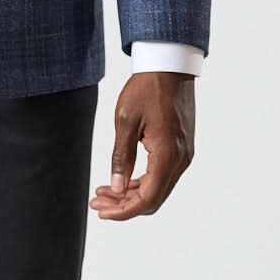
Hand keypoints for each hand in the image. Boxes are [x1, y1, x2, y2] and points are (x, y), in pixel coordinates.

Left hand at [89, 71, 194, 219]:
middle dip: (124, 205)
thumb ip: (121, 157)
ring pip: (158, 188)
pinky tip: (122, 180)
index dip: (123, 211)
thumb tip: (116, 187)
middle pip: (153, 198)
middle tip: (97, 202)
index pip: (146, 199)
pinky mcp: (181, 148)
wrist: (170, 67)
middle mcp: (180, 160)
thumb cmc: (147, 89)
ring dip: (131, 194)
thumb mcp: (125, 121)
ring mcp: (183, 155)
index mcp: (167, 155)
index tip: (102, 212)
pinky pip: (162, 175)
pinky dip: (142, 182)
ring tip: (104, 192)